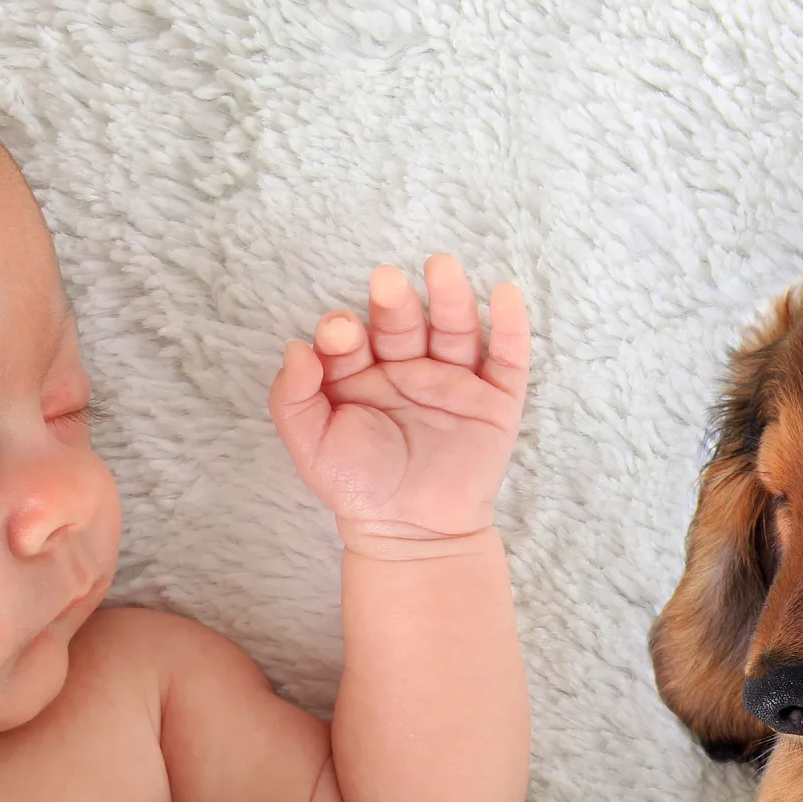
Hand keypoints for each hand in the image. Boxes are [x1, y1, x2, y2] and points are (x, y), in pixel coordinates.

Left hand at [268, 254, 530, 545]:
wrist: (412, 535)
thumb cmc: (358, 488)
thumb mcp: (310, 446)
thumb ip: (291, 398)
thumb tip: (296, 348)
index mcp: (361, 376)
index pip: (353, 338)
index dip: (344, 330)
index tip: (340, 334)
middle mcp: (407, 370)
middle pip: (403, 323)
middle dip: (394, 301)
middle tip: (386, 282)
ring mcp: (453, 383)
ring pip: (454, 329)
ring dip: (451, 296)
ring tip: (441, 267)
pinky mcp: (494, 402)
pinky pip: (507, 358)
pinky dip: (510, 326)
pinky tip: (505, 295)